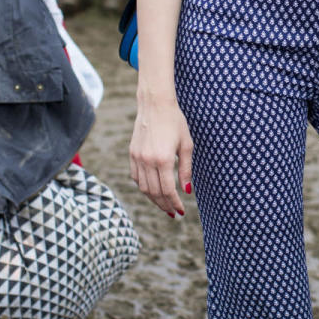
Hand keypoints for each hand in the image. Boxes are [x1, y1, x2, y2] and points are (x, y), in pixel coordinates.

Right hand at [129, 98, 193, 216]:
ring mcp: (137, 158)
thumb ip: (186, 169)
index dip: (174, 203)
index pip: (168, 190)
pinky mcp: (132, 154)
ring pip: (143, 187)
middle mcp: (148, 161)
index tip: (181, 211)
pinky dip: (143, 187)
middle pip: (154, 192)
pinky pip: (136, 177)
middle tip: (173, 213)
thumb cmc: (175, 122)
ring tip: (164, 205)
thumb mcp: (186, 145)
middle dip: (165, 205)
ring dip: (154, 199)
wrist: (155, 105)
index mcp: (163, 159)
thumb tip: (187, 190)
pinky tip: (152, 190)